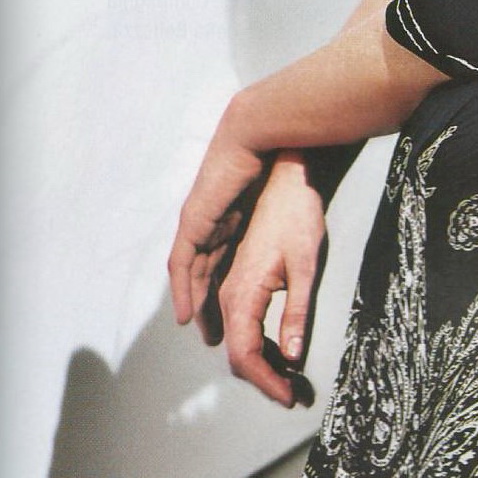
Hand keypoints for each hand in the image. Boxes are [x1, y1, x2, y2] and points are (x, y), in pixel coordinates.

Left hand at [167, 116, 270, 336]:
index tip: (235, 323)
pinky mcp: (193, 221)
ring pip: (191, 273)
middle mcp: (213, 226)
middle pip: (205, 275)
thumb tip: (294, 262)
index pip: (224, 267)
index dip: (228, 295)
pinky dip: (184, 290)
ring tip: (201, 331)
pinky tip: (188, 313)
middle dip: (209, 307)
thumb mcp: (288, 224)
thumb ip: (283, 242)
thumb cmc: (285, 175)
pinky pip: (182, 262)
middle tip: (216, 336)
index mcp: (232, 224)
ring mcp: (200, 223)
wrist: (268, 141)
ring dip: (195, 303)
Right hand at [206, 154, 328, 406]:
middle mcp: (228, 293)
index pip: (245, 355)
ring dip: (258, 362)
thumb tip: (294, 356)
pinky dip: (254, 341)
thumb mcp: (305, 266)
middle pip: (236, 353)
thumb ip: (297, 313)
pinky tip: (275, 348)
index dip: (267, 382)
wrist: (283, 176)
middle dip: (263, 378)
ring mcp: (230, 284)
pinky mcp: (238, 277)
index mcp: (242, 293)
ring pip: (235, 338)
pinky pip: (238, 320)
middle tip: (293, 393)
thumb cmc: (297, 215)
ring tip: (288, 377)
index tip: (290, 397)